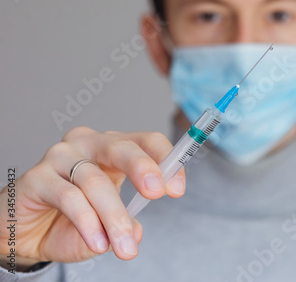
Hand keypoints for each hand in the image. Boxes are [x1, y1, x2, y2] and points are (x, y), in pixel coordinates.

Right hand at [0, 127, 185, 265]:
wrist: (27, 231)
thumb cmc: (73, 219)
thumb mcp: (108, 222)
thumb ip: (127, 221)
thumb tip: (138, 231)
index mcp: (113, 148)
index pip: (145, 141)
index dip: (165, 159)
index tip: (177, 188)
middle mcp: (89, 144)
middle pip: (121, 147)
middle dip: (143, 169)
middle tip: (156, 193)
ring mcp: (61, 157)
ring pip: (95, 180)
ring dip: (113, 216)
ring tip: (124, 246)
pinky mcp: (37, 176)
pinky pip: (69, 197)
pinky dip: (87, 222)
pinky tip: (97, 242)